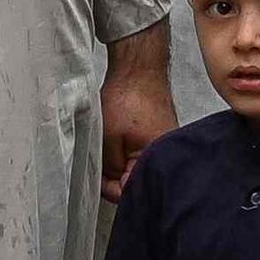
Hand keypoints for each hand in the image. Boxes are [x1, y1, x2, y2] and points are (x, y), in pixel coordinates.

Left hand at [98, 51, 178, 198]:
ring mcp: (161, 146)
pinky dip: (126, 151)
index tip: (96, 180)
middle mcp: (163, 155)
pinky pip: (139, 153)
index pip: (130, 191)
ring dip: (119, 163)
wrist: (139, 68)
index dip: (109, 189)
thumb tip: (111, 185)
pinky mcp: (157, 136)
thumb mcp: (108, 139)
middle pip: (134, 180)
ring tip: (108, 146)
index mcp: (154, 160)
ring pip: (134, 167)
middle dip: (114, 176)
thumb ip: (110, 167)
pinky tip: (116, 140)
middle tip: (98, 163)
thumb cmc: (128, 97)